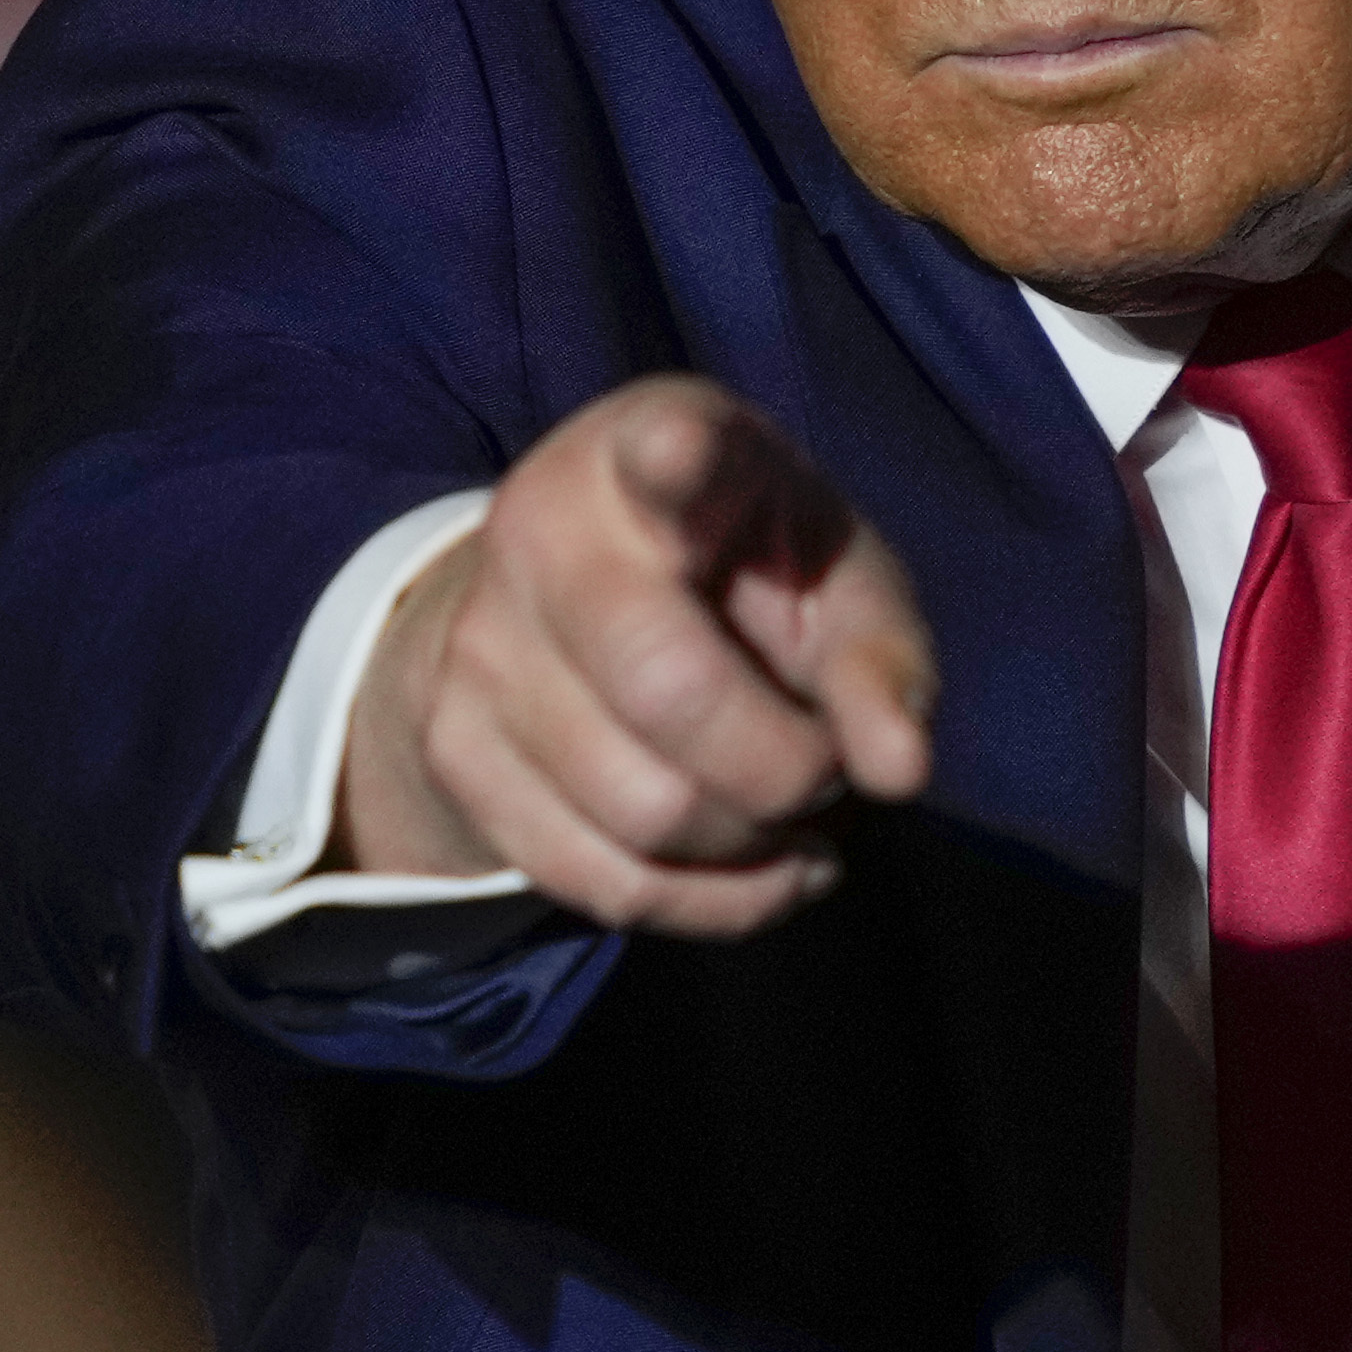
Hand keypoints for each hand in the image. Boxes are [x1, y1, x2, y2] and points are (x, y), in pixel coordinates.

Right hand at [342, 378, 937, 934]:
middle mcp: (543, 533)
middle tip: (822, 760)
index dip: (679, 458)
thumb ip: (881, 659)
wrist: (569, 611)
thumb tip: (899, 771)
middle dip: (790, 766)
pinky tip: (760, 866)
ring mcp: (479, 646)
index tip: (682, 450)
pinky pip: (606, 883)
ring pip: (646, 812)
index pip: (663, 454)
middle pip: (673, 694)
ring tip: (786, 803)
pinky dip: (714, 902)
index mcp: (652, 453)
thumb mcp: (835, 580)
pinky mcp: (453, 751)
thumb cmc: (747, 574)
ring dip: (755, 842)